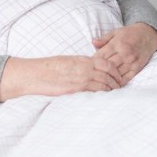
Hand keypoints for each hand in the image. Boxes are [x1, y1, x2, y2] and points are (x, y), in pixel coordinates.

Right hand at [0, 55, 123, 101]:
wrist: (35, 74)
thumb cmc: (49, 67)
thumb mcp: (67, 61)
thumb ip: (81, 64)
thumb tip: (90, 68)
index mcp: (82, 60)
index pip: (106, 64)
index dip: (115, 71)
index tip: (118, 76)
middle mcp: (84, 68)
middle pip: (108, 74)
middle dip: (116, 81)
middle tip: (120, 86)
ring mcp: (80, 79)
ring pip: (102, 84)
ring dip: (110, 89)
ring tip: (114, 93)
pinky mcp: (74, 90)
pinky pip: (92, 92)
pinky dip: (100, 94)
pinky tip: (103, 97)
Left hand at [92, 23, 156, 82]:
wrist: (149, 34)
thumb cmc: (130, 33)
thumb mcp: (116, 32)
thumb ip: (104, 39)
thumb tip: (92, 42)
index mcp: (117, 43)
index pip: (101, 55)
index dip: (93, 62)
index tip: (87, 66)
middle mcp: (124, 53)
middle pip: (107, 66)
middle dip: (98, 71)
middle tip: (90, 76)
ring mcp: (131, 61)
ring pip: (116, 73)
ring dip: (107, 78)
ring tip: (98, 83)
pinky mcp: (137, 67)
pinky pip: (126, 78)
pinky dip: (119, 83)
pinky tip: (112, 85)